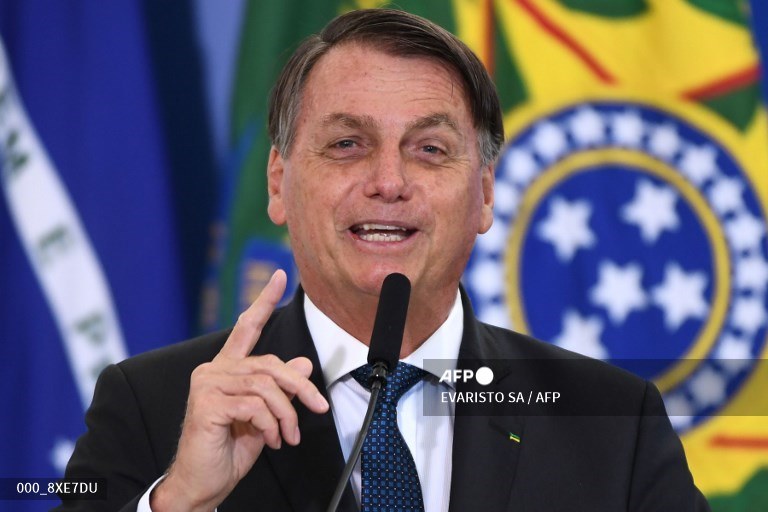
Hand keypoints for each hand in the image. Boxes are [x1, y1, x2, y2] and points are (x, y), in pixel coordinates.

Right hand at [151, 269, 329, 511]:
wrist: (202, 483)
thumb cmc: (228, 450)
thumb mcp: (264, 417)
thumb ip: (279, 390)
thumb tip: (302, 364)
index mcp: (226, 369)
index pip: (247, 327)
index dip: (264, 301)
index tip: (281, 276)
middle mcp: (213, 370)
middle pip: (270, 364)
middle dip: (300, 387)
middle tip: (318, 408)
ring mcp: (207, 384)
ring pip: (266, 385)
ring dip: (286, 413)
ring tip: (288, 436)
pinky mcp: (206, 403)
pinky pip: (255, 405)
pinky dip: (271, 424)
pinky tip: (269, 440)